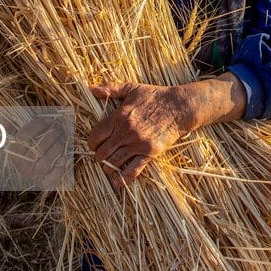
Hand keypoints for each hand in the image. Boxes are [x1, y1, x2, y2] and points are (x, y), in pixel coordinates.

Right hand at [8, 116, 70, 189]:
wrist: (32, 168)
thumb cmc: (26, 146)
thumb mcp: (16, 135)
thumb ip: (11, 125)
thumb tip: (4, 118)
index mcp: (13, 151)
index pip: (24, 136)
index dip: (38, 125)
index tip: (49, 119)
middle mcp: (22, 165)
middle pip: (38, 148)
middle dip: (51, 135)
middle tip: (58, 128)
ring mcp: (33, 175)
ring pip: (46, 161)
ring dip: (58, 147)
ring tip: (63, 138)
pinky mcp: (44, 183)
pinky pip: (51, 179)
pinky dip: (59, 170)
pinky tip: (64, 158)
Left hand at [88, 73, 245, 186]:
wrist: (179, 106)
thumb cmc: (155, 96)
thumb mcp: (132, 88)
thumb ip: (111, 89)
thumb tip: (92, 89)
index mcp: (119, 116)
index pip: (95, 136)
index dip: (91, 143)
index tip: (94, 145)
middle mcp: (126, 132)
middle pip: (102, 152)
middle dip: (98, 156)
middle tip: (101, 156)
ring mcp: (138, 143)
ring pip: (114, 162)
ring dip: (108, 167)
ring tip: (108, 166)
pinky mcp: (149, 153)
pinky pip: (133, 170)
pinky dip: (123, 178)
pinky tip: (117, 182)